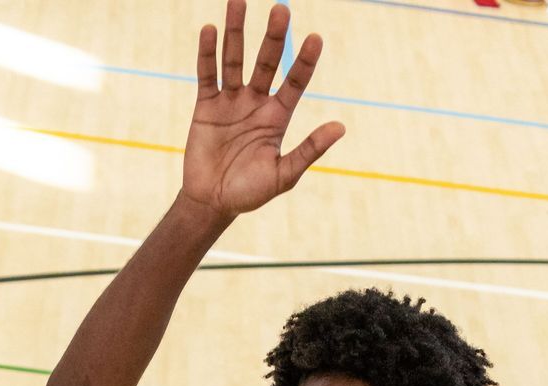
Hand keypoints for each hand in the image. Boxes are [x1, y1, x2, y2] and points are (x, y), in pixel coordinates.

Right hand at [183, 3, 343, 222]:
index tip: (316, 39)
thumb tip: (340, 127)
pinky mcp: (206, 106)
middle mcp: (256, 102)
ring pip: (234, 59)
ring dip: (236, 31)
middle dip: (273, 36)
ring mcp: (231, 101)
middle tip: (281, 8)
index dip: (304, 61)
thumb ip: (309, 150)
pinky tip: (210, 31)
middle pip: (266, 62)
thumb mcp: (283, 176)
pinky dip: (207, 54)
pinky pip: (207, 75)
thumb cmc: (250, 193)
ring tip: (238, 1)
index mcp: (277, 117)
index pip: (295, 82)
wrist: (212, 204)